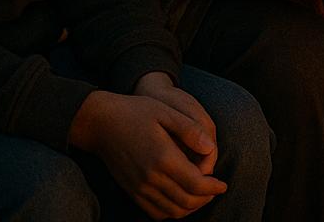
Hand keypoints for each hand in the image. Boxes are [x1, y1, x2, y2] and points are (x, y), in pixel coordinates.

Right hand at [70, 89, 226, 218]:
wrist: (100, 123)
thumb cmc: (136, 112)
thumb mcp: (167, 112)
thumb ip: (191, 130)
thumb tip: (210, 148)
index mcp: (163, 158)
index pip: (195, 184)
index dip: (213, 188)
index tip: (223, 185)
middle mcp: (150, 178)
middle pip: (186, 202)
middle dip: (205, 199)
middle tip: (215, 189)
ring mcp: (138, 187)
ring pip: (171, 211)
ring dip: (190, 207)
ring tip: (201, 195)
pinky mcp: (130, 191)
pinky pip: (154, 212)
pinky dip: (171, 211)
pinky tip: (180, 198)